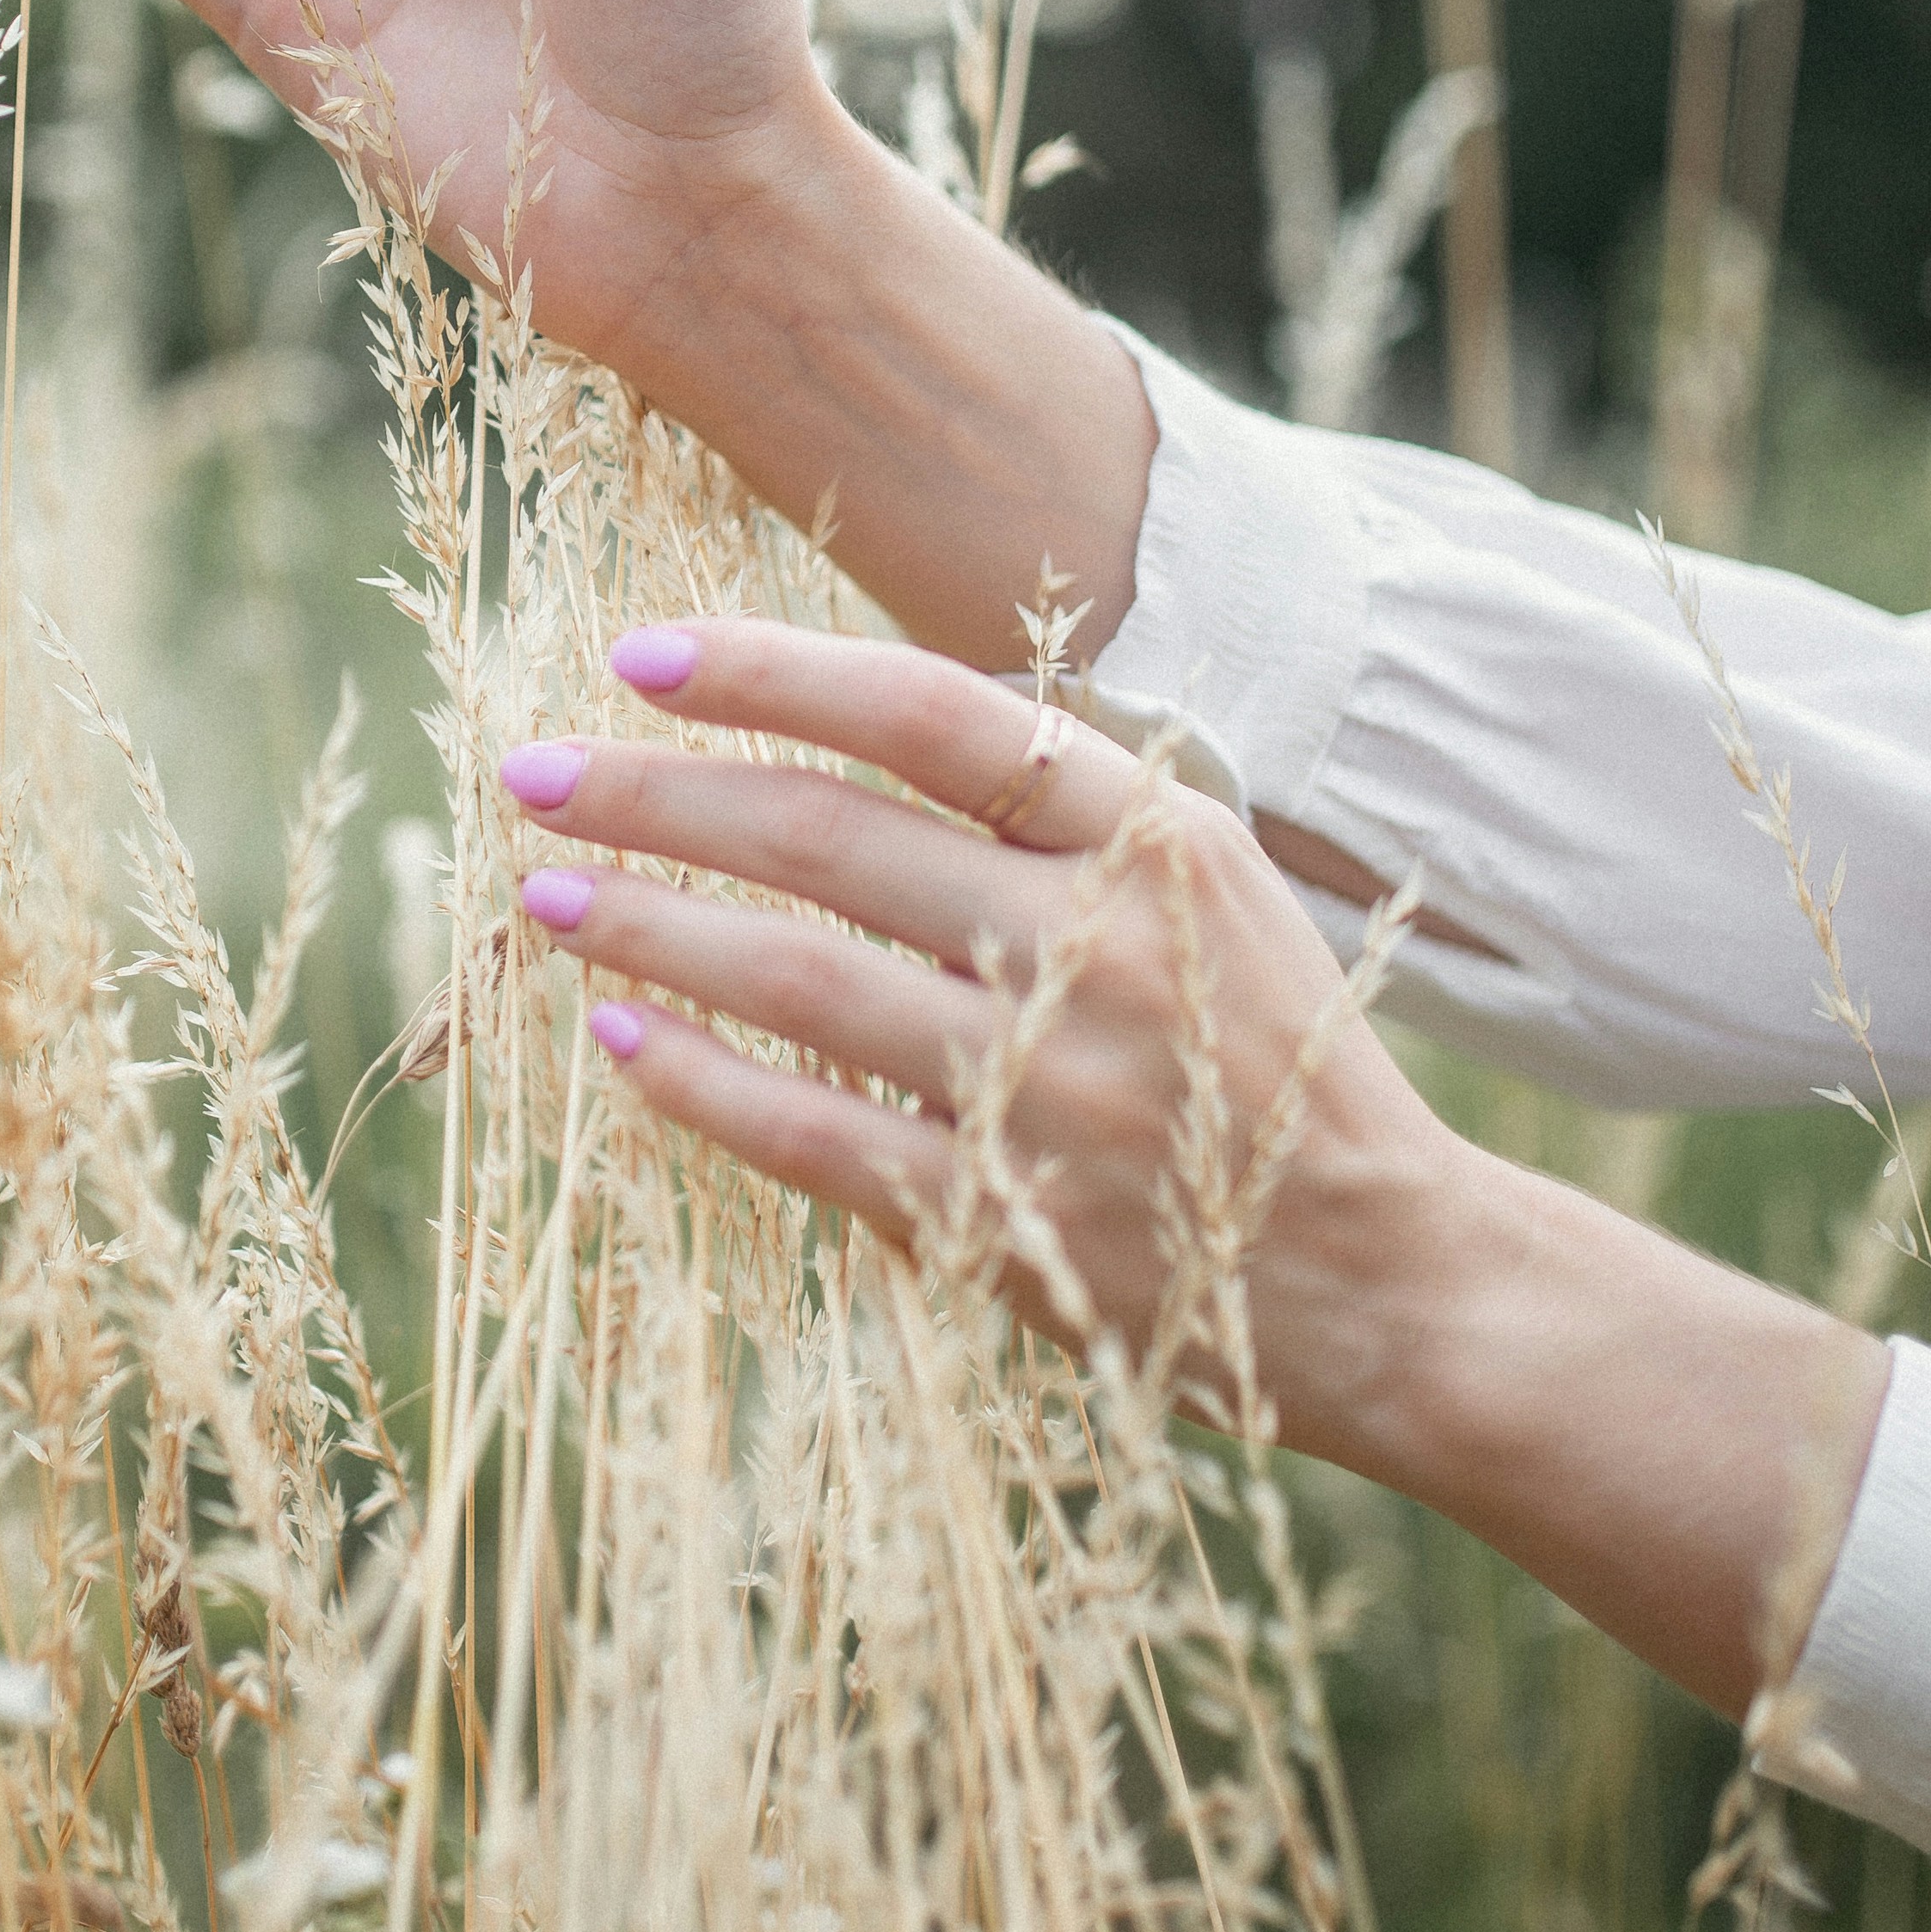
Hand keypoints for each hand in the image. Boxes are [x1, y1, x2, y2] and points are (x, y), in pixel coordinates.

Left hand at [497, 613, 1443, 1430]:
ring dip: (652, 930)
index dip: (775, 673)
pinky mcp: (1002, 1218)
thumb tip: (844, 718)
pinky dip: (701, 1083)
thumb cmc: (1268, 1059)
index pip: (931, 716)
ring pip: (798, 979)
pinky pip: (812, 1135)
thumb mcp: (1209, 885)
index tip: (640, 654)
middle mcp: (1097, 946)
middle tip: (536, 771)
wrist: (1394, 1277)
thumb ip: (1059, 804)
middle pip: (830, 838)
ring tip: (542, 895)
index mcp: (1151, 837)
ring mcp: (1046, 1087)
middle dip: (658, 795)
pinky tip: (617, 1041)